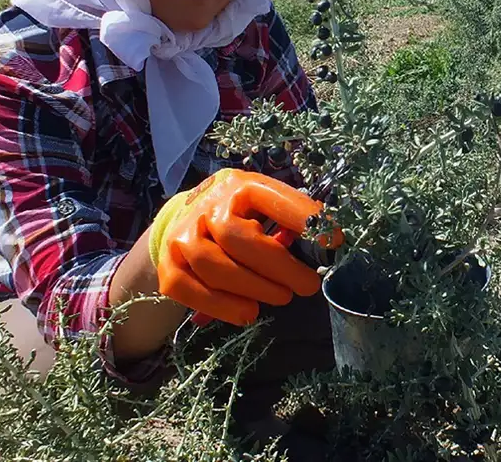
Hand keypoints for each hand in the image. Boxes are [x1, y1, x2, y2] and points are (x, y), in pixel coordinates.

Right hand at [148, 169, 342, 324]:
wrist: (185, 216)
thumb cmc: (238, 212)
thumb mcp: (263, 204)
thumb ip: (289, 218)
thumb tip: (327, 240)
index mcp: (239, 185)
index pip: (271, 197)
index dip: (302, 218)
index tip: (333, 241)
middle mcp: (207, 206)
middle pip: (237, 237)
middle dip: (277, 267)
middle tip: (307, 286)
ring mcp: (182, 235)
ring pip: (211, 265)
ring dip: (251, 287)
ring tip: (281, 299)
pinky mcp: (167, 264)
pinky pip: (185, 289)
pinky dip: (218, 306)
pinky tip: (246, 313)